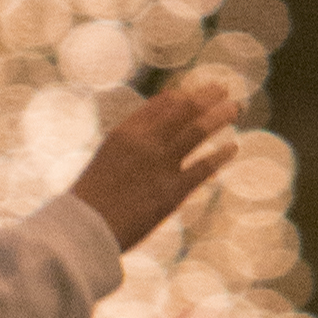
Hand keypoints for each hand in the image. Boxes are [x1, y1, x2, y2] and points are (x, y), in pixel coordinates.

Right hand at [69, 72, 240, 255]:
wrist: (83, 227)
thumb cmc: (89, 201)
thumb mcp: (106, 163)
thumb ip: (128, 150)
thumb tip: (149, 145)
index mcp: (125, 133)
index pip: (160, 105)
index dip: (181, 97)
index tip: (193, 94)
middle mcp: (145, 142)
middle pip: (183, 110)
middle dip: (205, 97)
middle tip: (223, 89)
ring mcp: (160, 164)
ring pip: (197, 131)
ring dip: (218, 117)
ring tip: (234, 108)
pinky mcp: (172, 191)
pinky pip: (204, 167)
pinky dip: (221, 155)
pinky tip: (232, 147)